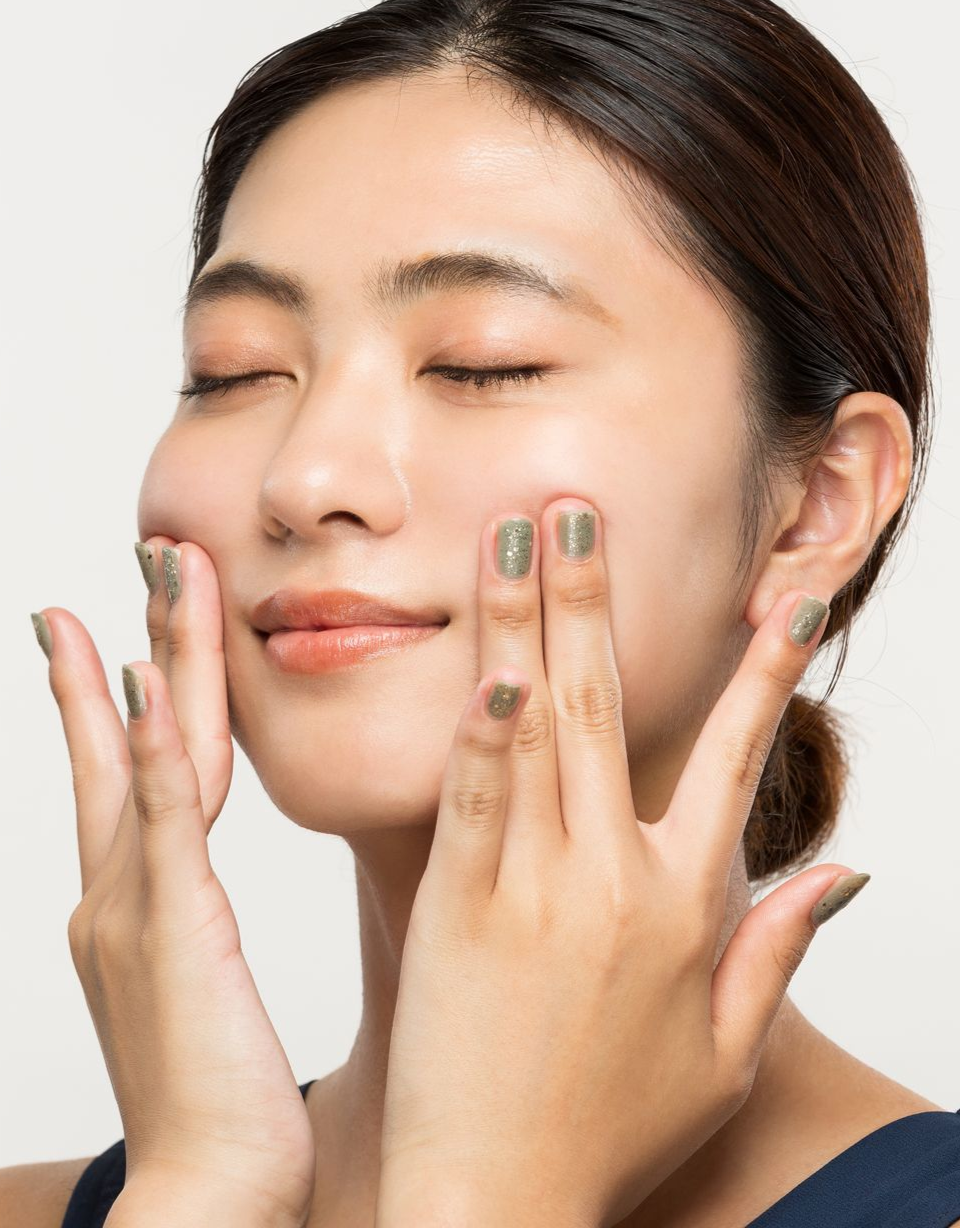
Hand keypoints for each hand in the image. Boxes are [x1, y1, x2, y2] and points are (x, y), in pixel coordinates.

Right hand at [34, 539, 314, 1227]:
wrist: (209, 1204)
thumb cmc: (222, 1111)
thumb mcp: (202, 992)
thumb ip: (195, 932)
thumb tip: (205, 908)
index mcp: (140, 904)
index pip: (141, 767)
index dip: (134, 687)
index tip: (134, 623)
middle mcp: (123, 891)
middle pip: (135, 735)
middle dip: (142, 640)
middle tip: (153, 556)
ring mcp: (139, 907)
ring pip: (152, 753)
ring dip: (157, 657)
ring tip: (165, 573)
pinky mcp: (175, 933)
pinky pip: (165, 824)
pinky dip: (153, 753)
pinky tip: (154, 689)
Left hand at [376, 499, 865, 1227]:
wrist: (496, 1204)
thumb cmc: (612, 1130)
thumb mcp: (723, 1052)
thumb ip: (780, 948)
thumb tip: (848, 867)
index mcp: (686, 909)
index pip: (737, 763)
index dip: (762, 676)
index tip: (781, 600)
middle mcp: (613, 882)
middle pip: (608, 708)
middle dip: (594, 594)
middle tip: (578, 506)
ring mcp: (531, 890)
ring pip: (533, 730)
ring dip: (524, 622)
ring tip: (512, 535)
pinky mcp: (455, 910)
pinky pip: (469, 800)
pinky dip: (476, 729)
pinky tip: (479, 663)